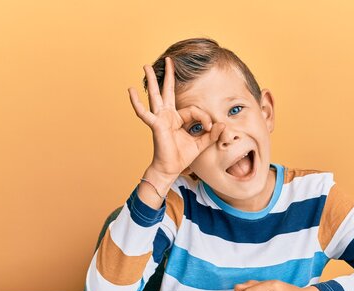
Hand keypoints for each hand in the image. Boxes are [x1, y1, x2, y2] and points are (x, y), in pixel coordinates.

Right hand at [128, 57, 224, 180]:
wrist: (170, 169)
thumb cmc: (182, 157)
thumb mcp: (200, 144)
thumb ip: (211, 134)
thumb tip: (223, 124)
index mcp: (178, 118)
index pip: (194, 110)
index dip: (204, 118)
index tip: (210, 128)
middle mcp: (167, 115)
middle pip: (168, 91)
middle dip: (170, 75)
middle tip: (169, 59)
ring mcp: (160, 119)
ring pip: (156, 95)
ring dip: (152, 80)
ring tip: (146, 66)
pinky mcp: (155, 125)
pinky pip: (144, 113)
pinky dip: (136, 102)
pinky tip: (130, 90)